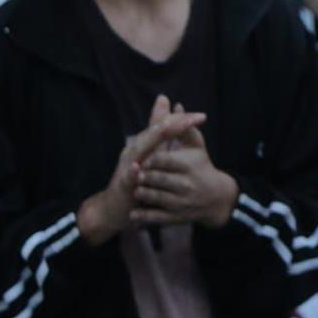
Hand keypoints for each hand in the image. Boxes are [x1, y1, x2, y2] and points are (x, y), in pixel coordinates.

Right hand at [77, 95, 207, 244]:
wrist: (115, 208)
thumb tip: (176, 109)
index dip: (182, 120)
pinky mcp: (122, 183)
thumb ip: (165, 137)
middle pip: (154, 132)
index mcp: (145, 144)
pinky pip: (127, 177)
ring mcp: (127, 165)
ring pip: (139, 148)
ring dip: (152, 138)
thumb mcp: (153, 158)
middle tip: (191, 119)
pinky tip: (138, 167)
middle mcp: (136, 150)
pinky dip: (132, 172)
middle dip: (173, 123)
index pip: (164, 125)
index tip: (202, 116)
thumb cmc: (138, 181)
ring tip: (168, 127)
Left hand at [133, 110, 239, 229]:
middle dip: (142, 176)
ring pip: (152, 196)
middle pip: (154, 178)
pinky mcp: (176, 217)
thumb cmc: (202, 167)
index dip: (148, 159)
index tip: (142, 159)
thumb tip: (174, 103)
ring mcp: (180, 202)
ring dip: (140, 193)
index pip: (161, 159)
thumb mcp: (196, 146)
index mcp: (188, 164)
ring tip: (136, 189)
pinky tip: (133, 212)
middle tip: (136, 175)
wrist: (216, 198)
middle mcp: (185, 183)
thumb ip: (183, 126)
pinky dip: (141, 216)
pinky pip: (155, 217)